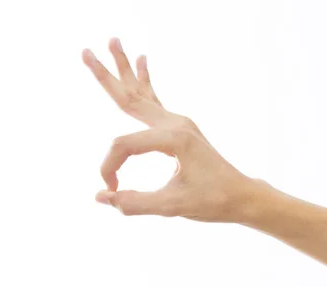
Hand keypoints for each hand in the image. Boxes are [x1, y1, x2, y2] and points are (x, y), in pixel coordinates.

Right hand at [84, 39, 258, 221]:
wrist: (241, 195)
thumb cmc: (212, 201)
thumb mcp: (173, 207)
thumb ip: (135, 203)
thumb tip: (101, 196)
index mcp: (175, 139)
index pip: (125, 145)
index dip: (111, 167)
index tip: (112, 189)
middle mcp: (176, 124)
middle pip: (131, 97)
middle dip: (105, 77)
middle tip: (85, 51)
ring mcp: (179, 123)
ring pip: (143, 95)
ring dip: (125, 70)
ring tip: (113, 41)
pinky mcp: (180, 128)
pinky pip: (155, 101)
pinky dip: (145, 83)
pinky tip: (143, 61)